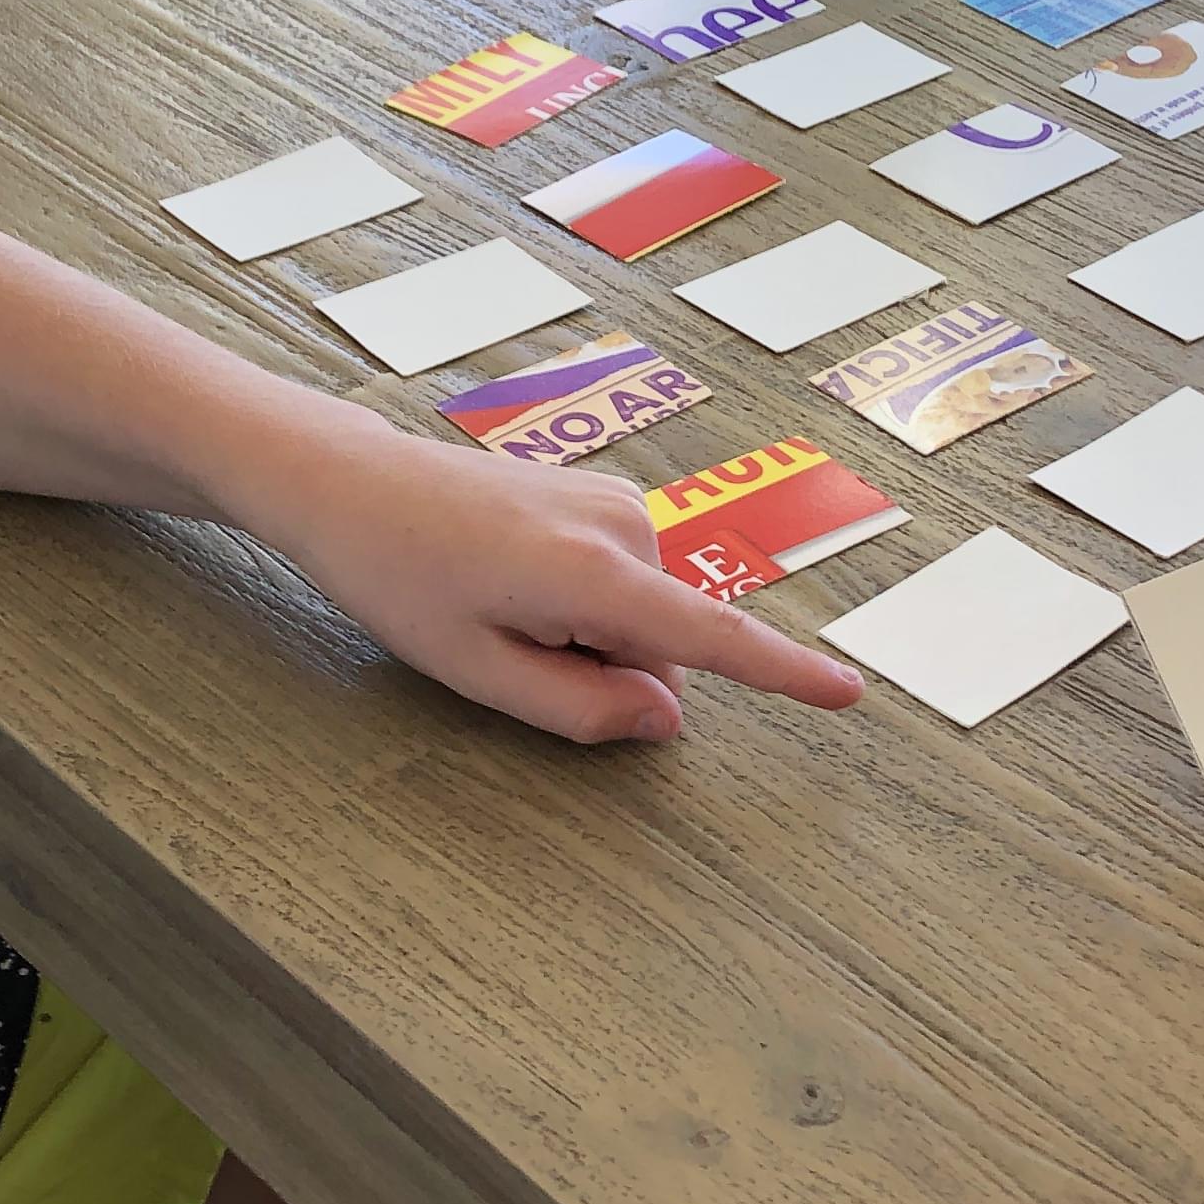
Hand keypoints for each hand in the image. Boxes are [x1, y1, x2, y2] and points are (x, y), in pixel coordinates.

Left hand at [266, 427, 863, 743]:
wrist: (354, 483)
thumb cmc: (401, 579)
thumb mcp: (477, 671)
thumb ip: (580, 709)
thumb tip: (670, 719)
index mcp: (594, 575)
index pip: (713, 642)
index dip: (786, 675)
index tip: (850, 695)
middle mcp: (626, 527)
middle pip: (663, 648)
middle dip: (607, 672)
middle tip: (508, 647)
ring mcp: (620, 502)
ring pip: (643, 619)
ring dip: (589, 638)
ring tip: (501, 605)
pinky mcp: (607, 494)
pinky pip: (625, 583)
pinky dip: (584, 604)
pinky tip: (512, 580)